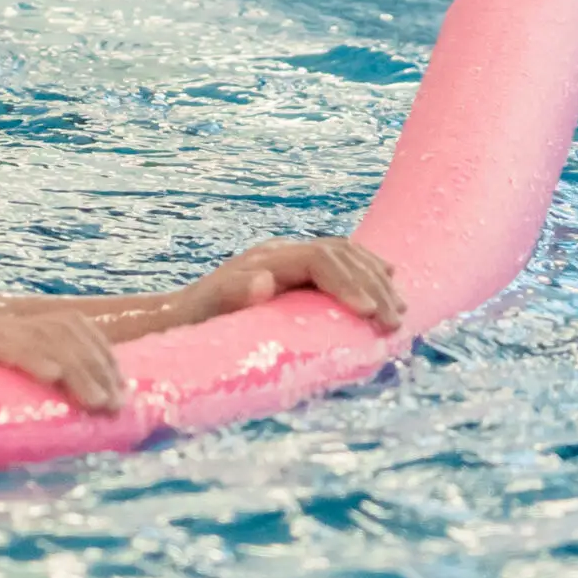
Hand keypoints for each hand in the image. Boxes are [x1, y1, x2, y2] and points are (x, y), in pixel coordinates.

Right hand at [0, 309, 124, 411]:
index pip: (71, 326)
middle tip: (111, 407)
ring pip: (40, 335)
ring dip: (76, 369)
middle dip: (96, 367)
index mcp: (14, 334)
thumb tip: (95, 423)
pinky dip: (32, 358)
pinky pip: (1, 342)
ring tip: (93, 402)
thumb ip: (39, 405)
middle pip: (62, 329)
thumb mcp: (6, 408)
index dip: (101, 355)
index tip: (121, 393)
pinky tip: (53, 378)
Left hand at [180, 237, 402, 329]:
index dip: (348, 281)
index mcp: (266, 261)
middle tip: (394, 321)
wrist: (178, 317)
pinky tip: (388, 283)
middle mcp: (281, 255)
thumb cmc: (192, 322)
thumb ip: (230, 296)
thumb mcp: (205, 313)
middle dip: (372, 286)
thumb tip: (262, 282)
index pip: (320, 259)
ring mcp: (290, 261)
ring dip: (376, 279)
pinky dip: (367, 272)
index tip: (368, 313)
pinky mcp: (296, 274)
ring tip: (399, 310)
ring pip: (346, 256)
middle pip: (340, 255)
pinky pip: (341, 264)